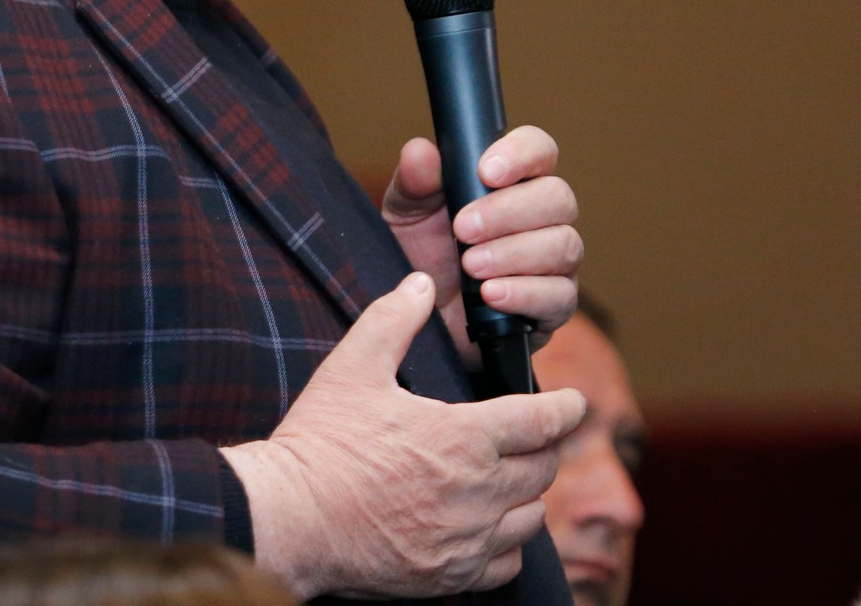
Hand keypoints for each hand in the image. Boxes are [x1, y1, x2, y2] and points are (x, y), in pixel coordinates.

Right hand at [222, 271, 586, 599]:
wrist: (286, 521)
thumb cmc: (320, 443)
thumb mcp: (353, 367)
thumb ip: (394, 319)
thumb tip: (421, 283)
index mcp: (464, 437)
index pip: (543, 421)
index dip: (566, 408)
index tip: (574, 402)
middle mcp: (478, 492)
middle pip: (544, 468)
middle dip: (544, 447)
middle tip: (531, 434)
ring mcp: (467, 540)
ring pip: (532, 517)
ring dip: (527, 494)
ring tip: (508, 477)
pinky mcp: (451, 578)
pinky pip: (507, 564)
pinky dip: (507, 543)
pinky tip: (487, 525)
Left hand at [381, 125, 582, 362]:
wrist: (422, 320)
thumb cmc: (423, 255)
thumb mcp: (407, 214)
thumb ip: (414, 181)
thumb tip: (421, 152)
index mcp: (514, 182)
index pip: (539, 150)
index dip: (522, 154)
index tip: (486, 171)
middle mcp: (544, 217)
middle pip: (557, 197)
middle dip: (507, 212)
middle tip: (462, 229)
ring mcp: (555, 262)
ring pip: (563, 245)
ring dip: (513, 254)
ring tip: (470, 266)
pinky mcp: (555, 306)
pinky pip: (559, 296)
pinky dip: (524, 293)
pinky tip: (490, 295)